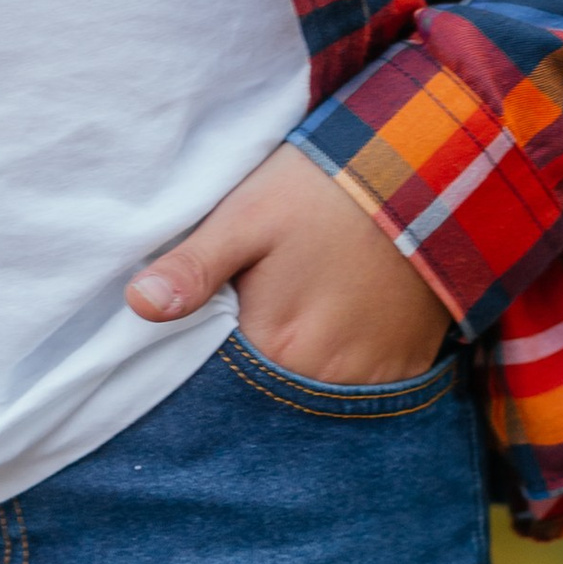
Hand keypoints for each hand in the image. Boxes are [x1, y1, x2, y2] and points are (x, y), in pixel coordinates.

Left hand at [127, 145, 452, 384]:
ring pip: (319, 390)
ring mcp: (372, 379)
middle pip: (273, 389)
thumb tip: (138, 305)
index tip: (218, 324)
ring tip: (303, 312)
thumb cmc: (321, 190)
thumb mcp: (247, 216)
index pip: (225, 379)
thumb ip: (194, 266)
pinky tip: (342, 321)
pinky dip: (350, 364)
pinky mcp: (409, 366)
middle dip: (258, 365)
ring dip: (305, 365)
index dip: (214, 356)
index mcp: (275, 346)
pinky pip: (368, 385)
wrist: (424, 172)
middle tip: (263, 309)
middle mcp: (324, 379)